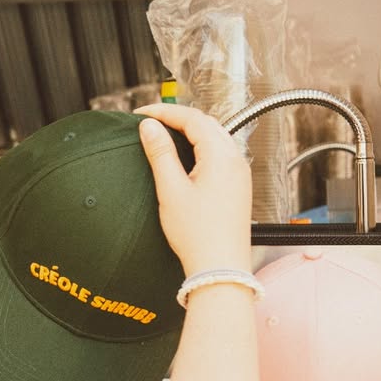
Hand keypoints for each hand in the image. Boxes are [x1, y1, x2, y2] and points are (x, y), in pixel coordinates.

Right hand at [136, 104, 251, 275]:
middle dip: (178, 118)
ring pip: (215, 137)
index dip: (165, 112)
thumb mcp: (171, 190)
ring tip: (165, 136)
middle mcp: (235, 161)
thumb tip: (149, 127)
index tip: (141, 114)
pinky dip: (201, 147)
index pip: (192, 118)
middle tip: (151, 122)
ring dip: (190, 131)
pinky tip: (185, 158)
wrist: (220, 268)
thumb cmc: (198, 236)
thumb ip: (160, 153)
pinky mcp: (238, 187)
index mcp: (221, 156)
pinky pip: (220, 154)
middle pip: (206, 124)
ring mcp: (239, 174)